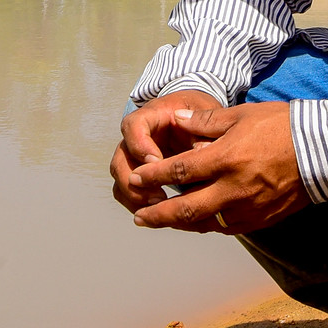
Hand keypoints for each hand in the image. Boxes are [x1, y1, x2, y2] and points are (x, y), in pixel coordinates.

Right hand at [111, 89, 223, 214]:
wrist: (200, 124)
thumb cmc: (202, 119)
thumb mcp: (207, 119)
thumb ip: (205, 133)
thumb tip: (204, 151)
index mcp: (153, 116)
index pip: (133, 125)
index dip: (139, 144)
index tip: (156, 162)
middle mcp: (138, 136)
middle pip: (121, 156)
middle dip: (134, 179)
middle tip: (157, 194)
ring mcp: (135, 155)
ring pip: (120, 176)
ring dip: (134, 194)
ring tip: (158, 206)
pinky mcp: (138, 173)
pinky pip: (125, 190)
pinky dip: (136, 203)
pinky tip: (157, 212)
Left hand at [127, 102, 310, 234]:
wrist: (324, 151)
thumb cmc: (282, 126)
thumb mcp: (240, 115)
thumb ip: (205, 121)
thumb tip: (177, 121)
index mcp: (227, 158)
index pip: (180, 170)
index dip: (154, 176)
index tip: (135, 177)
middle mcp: (234, 188)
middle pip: (186, 209)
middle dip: (159, 215)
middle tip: (139, 217)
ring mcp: (249, 208)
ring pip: (205, 223)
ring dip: (180, 223)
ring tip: (163, 221)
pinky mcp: (261, 219)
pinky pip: (227, 227)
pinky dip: (207, 224)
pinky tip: (197, 220)